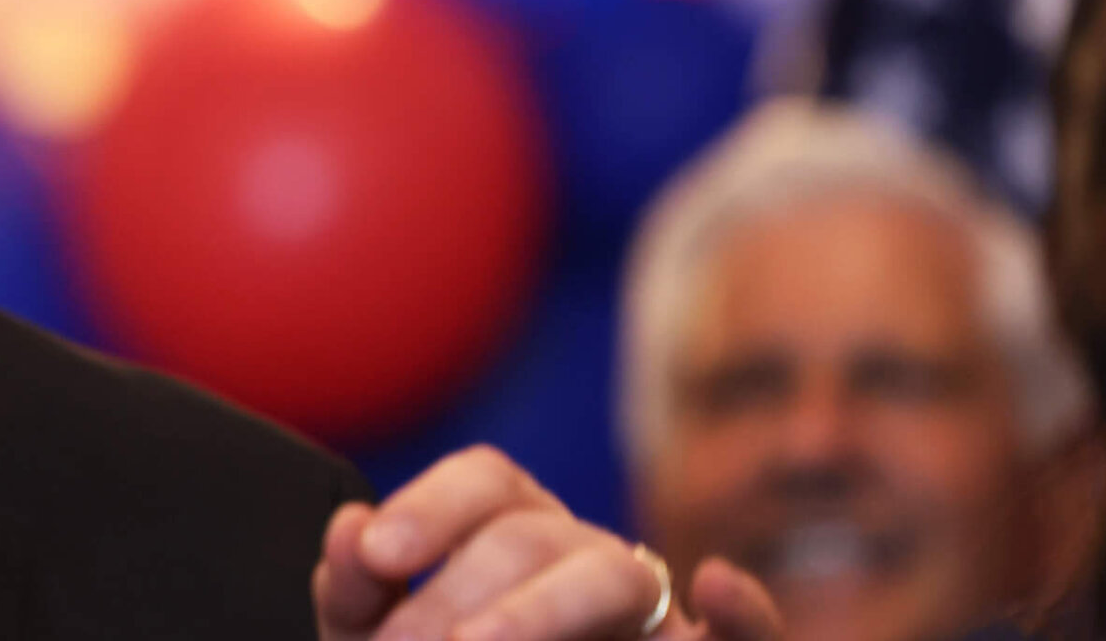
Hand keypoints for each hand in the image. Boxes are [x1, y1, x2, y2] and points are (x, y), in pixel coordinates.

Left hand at [313, 447, 782, 640]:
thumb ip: (354, 594)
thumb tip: (350, 529)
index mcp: (514, 529)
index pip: (488, 481)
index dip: (431, 507)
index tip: (377, 558)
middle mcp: (585, 555)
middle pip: (530, 534)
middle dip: (450, 593)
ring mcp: (647, 613)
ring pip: (609, 573)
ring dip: (531, 611)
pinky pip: (755, 633)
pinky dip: (748, 612)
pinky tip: (720, 583)